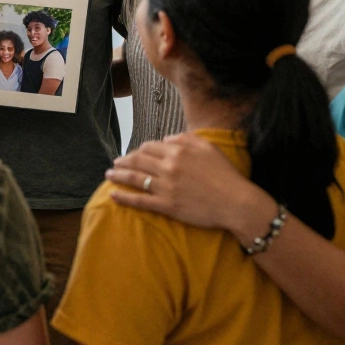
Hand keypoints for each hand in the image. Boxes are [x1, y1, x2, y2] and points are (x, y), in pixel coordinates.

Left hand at [106, 132, 264, 235]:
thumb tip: (166, 140)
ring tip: (109, 175)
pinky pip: (140, 200)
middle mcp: (169, 167)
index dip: (139, 150)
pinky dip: (124, 197)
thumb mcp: (208, 148)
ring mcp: (166, 187)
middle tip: (115, 163)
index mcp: (178, 152)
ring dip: (119, 176)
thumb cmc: (225, 174)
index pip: (150, 147)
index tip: (134, 154)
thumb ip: (185, 139)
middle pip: (138, 161)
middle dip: (123, 161)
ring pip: (135, 179)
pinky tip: (113, 195)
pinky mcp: (167, 205)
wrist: (235, 202)